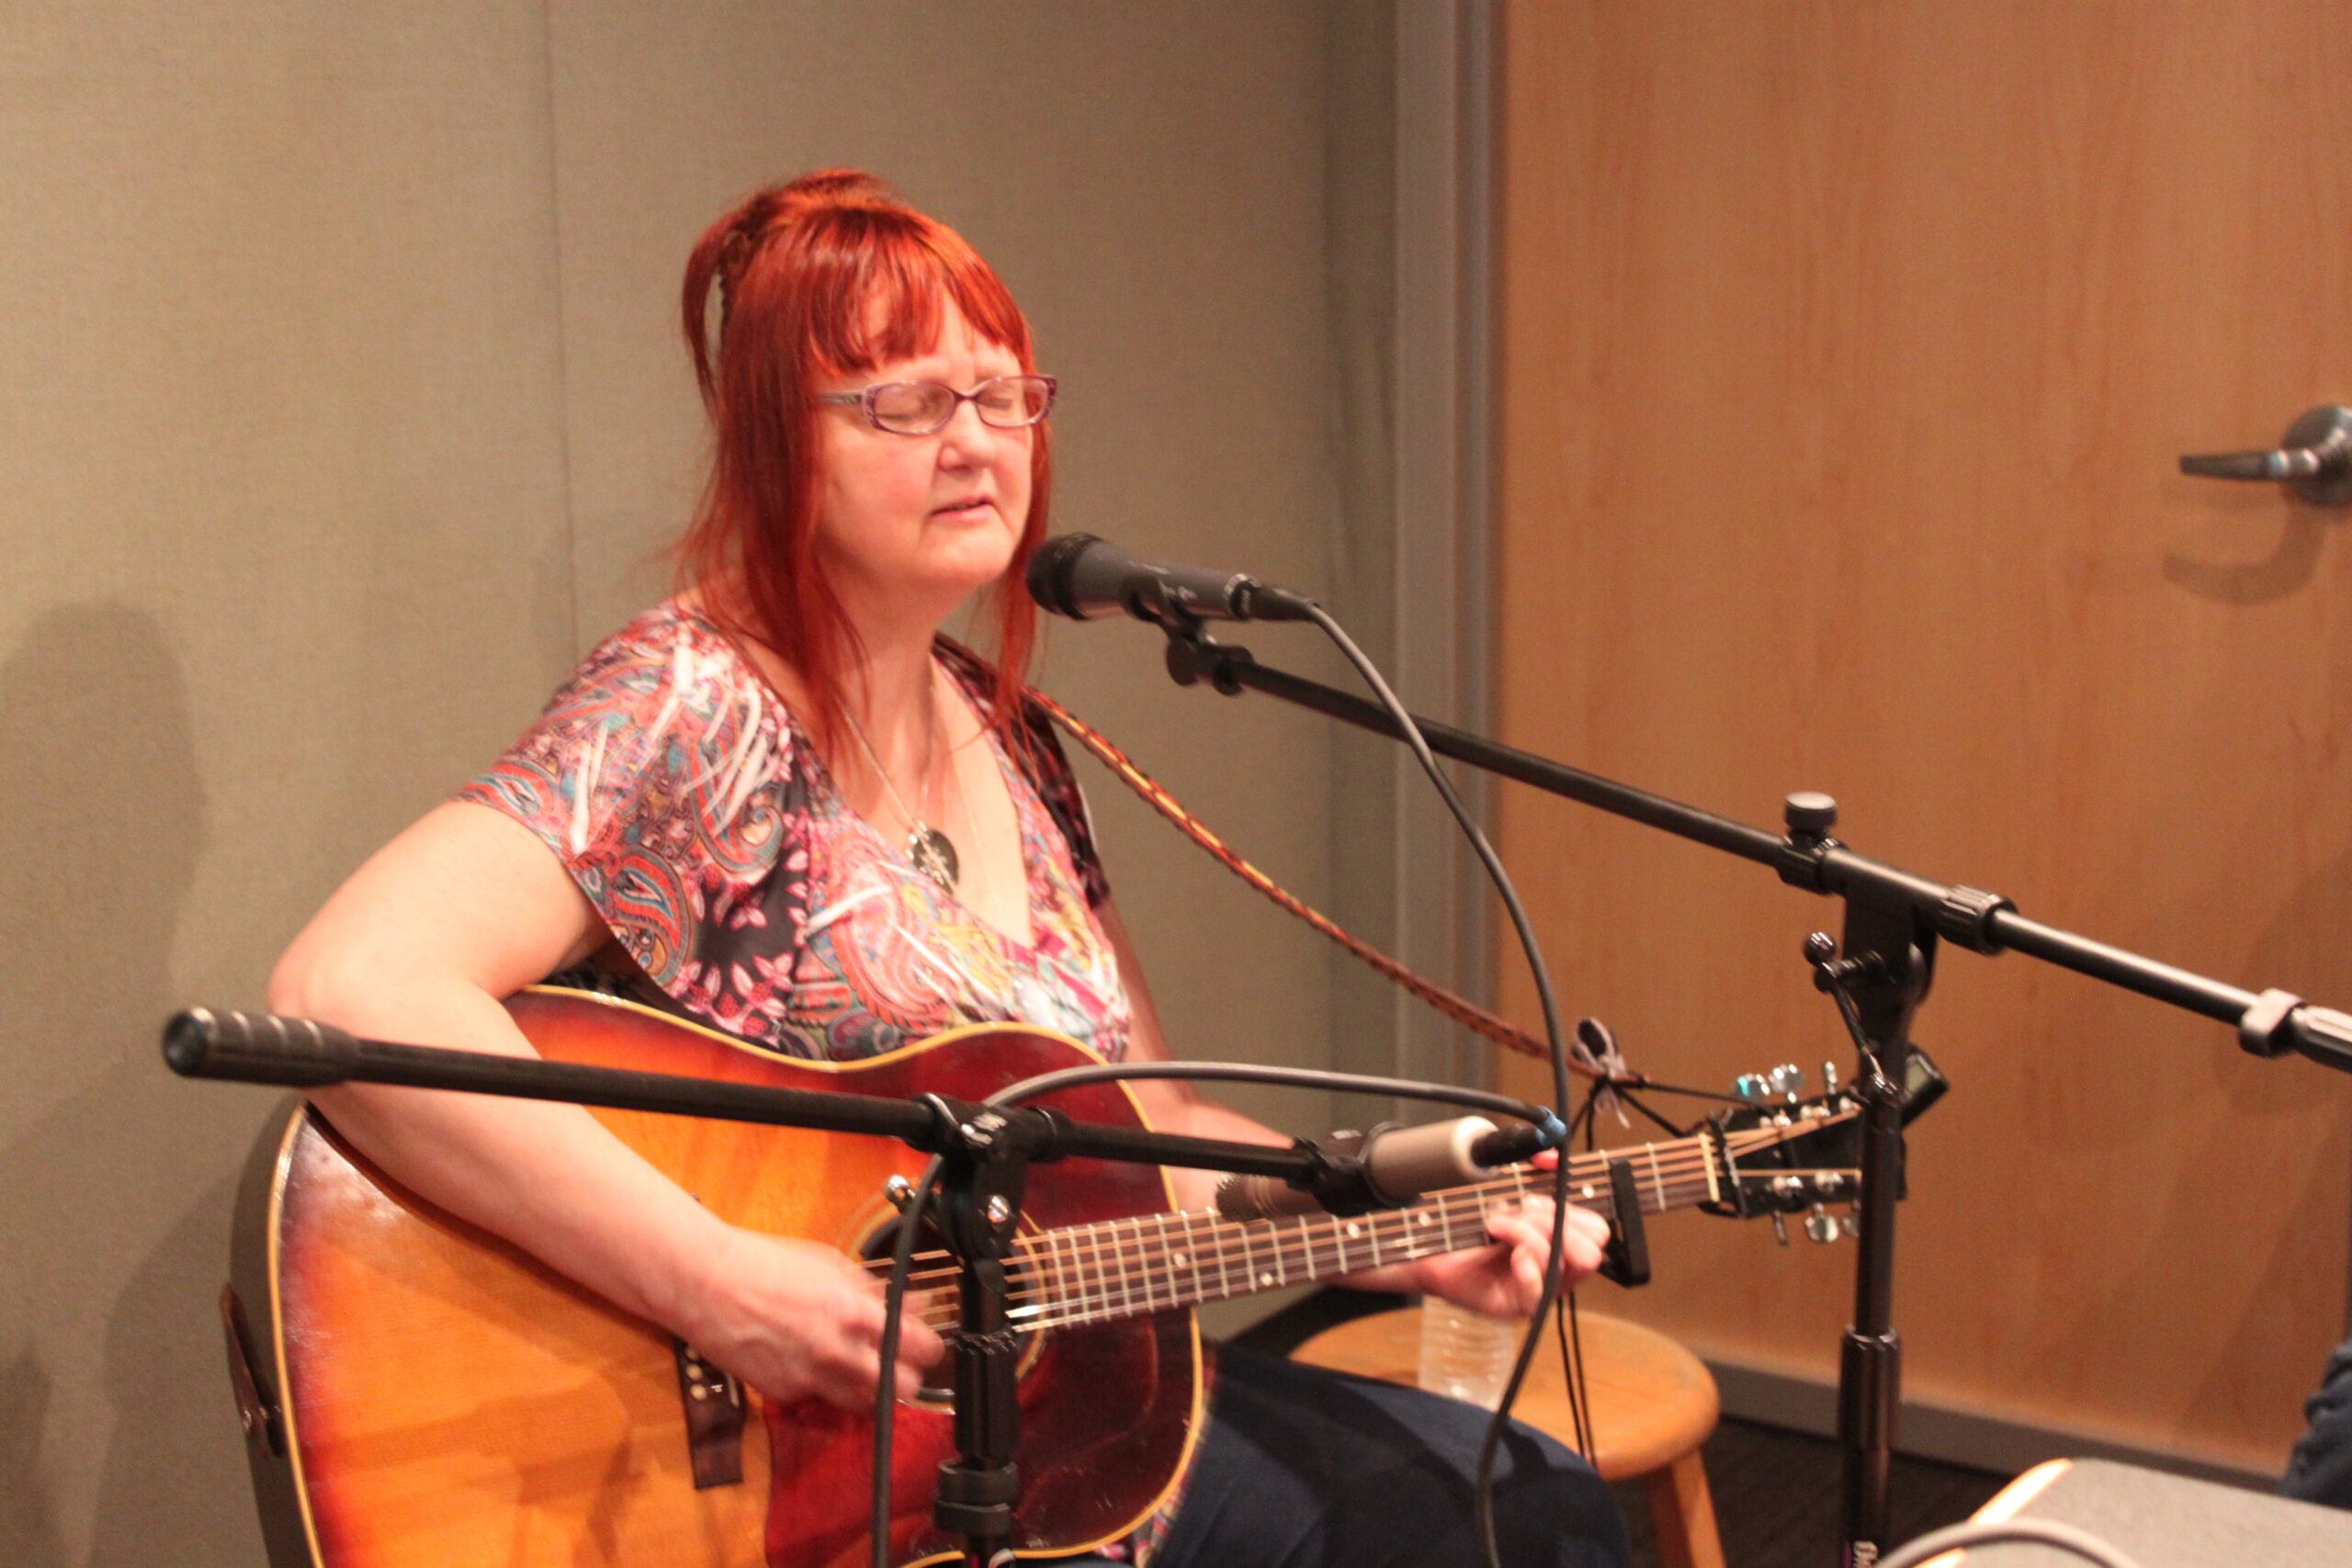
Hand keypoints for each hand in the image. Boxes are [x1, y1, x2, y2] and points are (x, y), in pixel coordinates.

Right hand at [673, 1225, 944, 1409]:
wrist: (707, 1283)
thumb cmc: (764, 1265)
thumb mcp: (831, 1266)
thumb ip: (875, 1291)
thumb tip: (912, 1302)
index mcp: (853, 1313)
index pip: (919, 1347)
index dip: (930, 1347)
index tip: (928, 1344)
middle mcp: (836, 1353)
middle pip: (901, 1389)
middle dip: (906, 1375)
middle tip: (899, 1361)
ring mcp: (809, 1378)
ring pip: (863, 1404)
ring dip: (869, 1388)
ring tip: (862, 1366)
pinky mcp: (783, 1393)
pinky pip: (819, 1397)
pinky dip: (825, 1385)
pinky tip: (814, 1361)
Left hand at [1407, 1186, 1610, 1319]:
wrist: (1429, 1246)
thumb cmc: (1469, 1223)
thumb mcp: (1503, 1189)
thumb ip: (1530, 1169)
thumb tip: (1550, 1157)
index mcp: (1561, 1243)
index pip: (1597, 1232)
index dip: (1572, 1211)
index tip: (1535, 1200)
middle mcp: (1557, 1270)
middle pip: (1590, 1252)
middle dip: (1554, 1224)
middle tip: (1521, 1213)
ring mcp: (1539, 1290)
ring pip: (1560, 1263)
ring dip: (1526, 1233)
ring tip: (1495, 1224)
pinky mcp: (1515, 1305)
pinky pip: (1538, 1293)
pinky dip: (1525, 1265)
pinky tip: (1505, 1251)